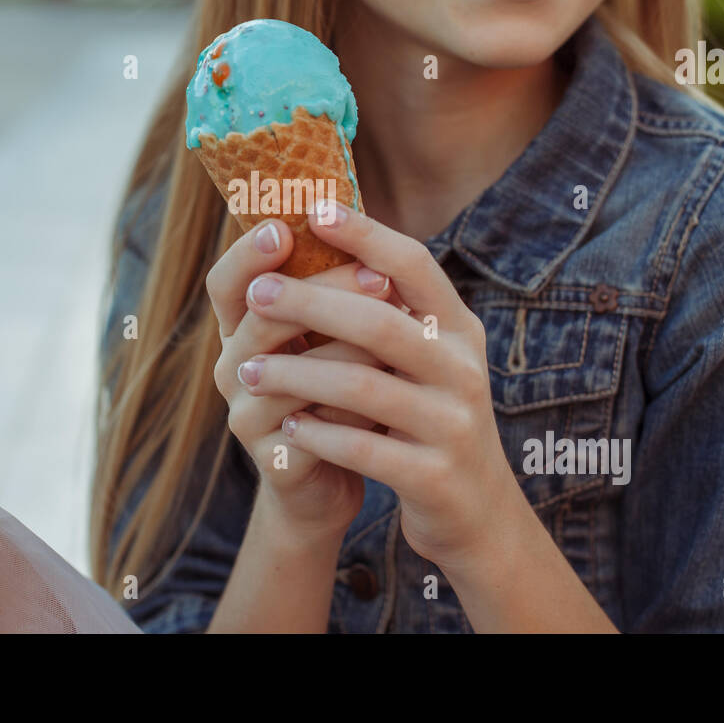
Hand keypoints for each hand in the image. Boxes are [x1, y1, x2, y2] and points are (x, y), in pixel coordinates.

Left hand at [237, 200, 520, 575]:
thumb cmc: (431, 419)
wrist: (477, 513)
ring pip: (364, 387)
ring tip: (247, 370)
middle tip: (257, 295)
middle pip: (380, 321)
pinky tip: (286, 427)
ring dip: (297, 374)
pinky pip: (364, 448)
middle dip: (311, 303)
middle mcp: (463, 369)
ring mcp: (453, 424)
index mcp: (460, 329)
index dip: (366, 234)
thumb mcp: (429, 359)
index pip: (414, 265)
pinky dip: (318, 435)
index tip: (312, 210)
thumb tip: (326, 237)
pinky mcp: (434, 477)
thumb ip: (391, 310)